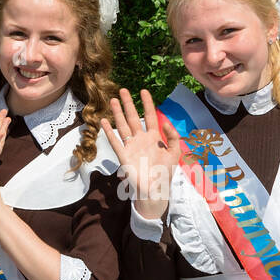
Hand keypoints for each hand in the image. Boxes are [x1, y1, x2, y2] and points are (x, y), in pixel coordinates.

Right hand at [101, 88, 181, 221]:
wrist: (155, 189)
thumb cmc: (165, 172)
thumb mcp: (175, 153)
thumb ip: (173, 136)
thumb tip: (164, 122)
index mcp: (154, 137)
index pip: (150, 116)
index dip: (147, 103)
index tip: (144, 91)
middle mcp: (141, 139)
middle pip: (134, 117)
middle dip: (128, 104)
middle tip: (123, 90)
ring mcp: (131, 146)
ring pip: (123, 126)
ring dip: (118, 113)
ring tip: (113, 100)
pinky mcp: (123, 155)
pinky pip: (115, 141)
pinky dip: (109, 131)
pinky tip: (105, 121)